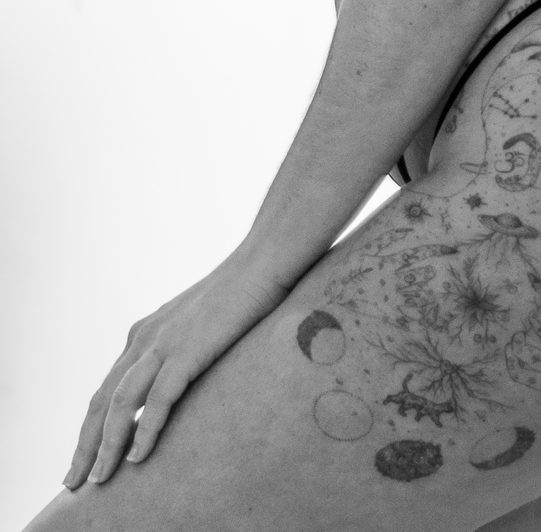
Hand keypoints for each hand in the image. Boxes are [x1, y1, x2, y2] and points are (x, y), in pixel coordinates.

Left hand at [63, 254, 287, 488]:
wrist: (261, 262)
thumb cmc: (236, 294)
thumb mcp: (194, 325)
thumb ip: (176, 351)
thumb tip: (171, 388)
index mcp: (142, 334)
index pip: (106, 390)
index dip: (91, 428)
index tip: (83, 460)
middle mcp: (143, 339)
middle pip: (102, 401)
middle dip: (86, 445)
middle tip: (73, 483)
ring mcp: (164, 343)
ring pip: (121, 404)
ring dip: (107, 445)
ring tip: (100, 479)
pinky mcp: (188, 349)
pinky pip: (159, 398)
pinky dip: (145, 430)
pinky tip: (137, 457)